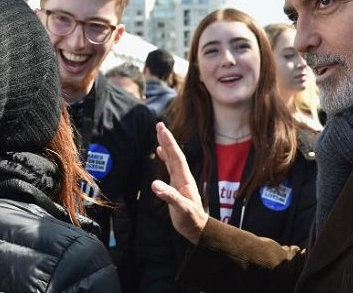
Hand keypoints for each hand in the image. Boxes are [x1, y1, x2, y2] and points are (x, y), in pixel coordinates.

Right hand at [152, 122, 207, 243]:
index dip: (169, 143)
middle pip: (174, 154)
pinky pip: (169, 167)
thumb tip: (155, 184)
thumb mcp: (181, 209)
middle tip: (159, 124)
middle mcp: (183, 177)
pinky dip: (165, 157)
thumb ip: (170, 196)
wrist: (198, 228)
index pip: (176, 157)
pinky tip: (160, 152)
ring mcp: (180, 180)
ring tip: (159, 133)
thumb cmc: (190, 220)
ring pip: (172, 159)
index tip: (162, 129)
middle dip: (167, 139)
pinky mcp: (176, 185)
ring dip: (166, 145)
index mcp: (184, 179)